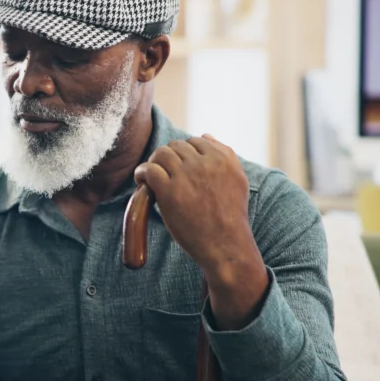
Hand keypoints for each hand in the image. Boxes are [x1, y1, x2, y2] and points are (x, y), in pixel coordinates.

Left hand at [134, 135, 267, 325]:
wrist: (225, 244)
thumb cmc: (230, 216)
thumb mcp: (238, 180)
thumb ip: (225, 155)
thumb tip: (206, 136)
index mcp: (223, 159)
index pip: (196, 140)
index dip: (185, 152)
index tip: (179, 166)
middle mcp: (205, 163)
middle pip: (177, 146)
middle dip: (168, 157)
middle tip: (163, 172)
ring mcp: (186, 175)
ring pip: (162, 153)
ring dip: (153, 162)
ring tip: (150, 175)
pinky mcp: (169, 190)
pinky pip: (149, 169)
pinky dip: (142, 172)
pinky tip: (141, 180)